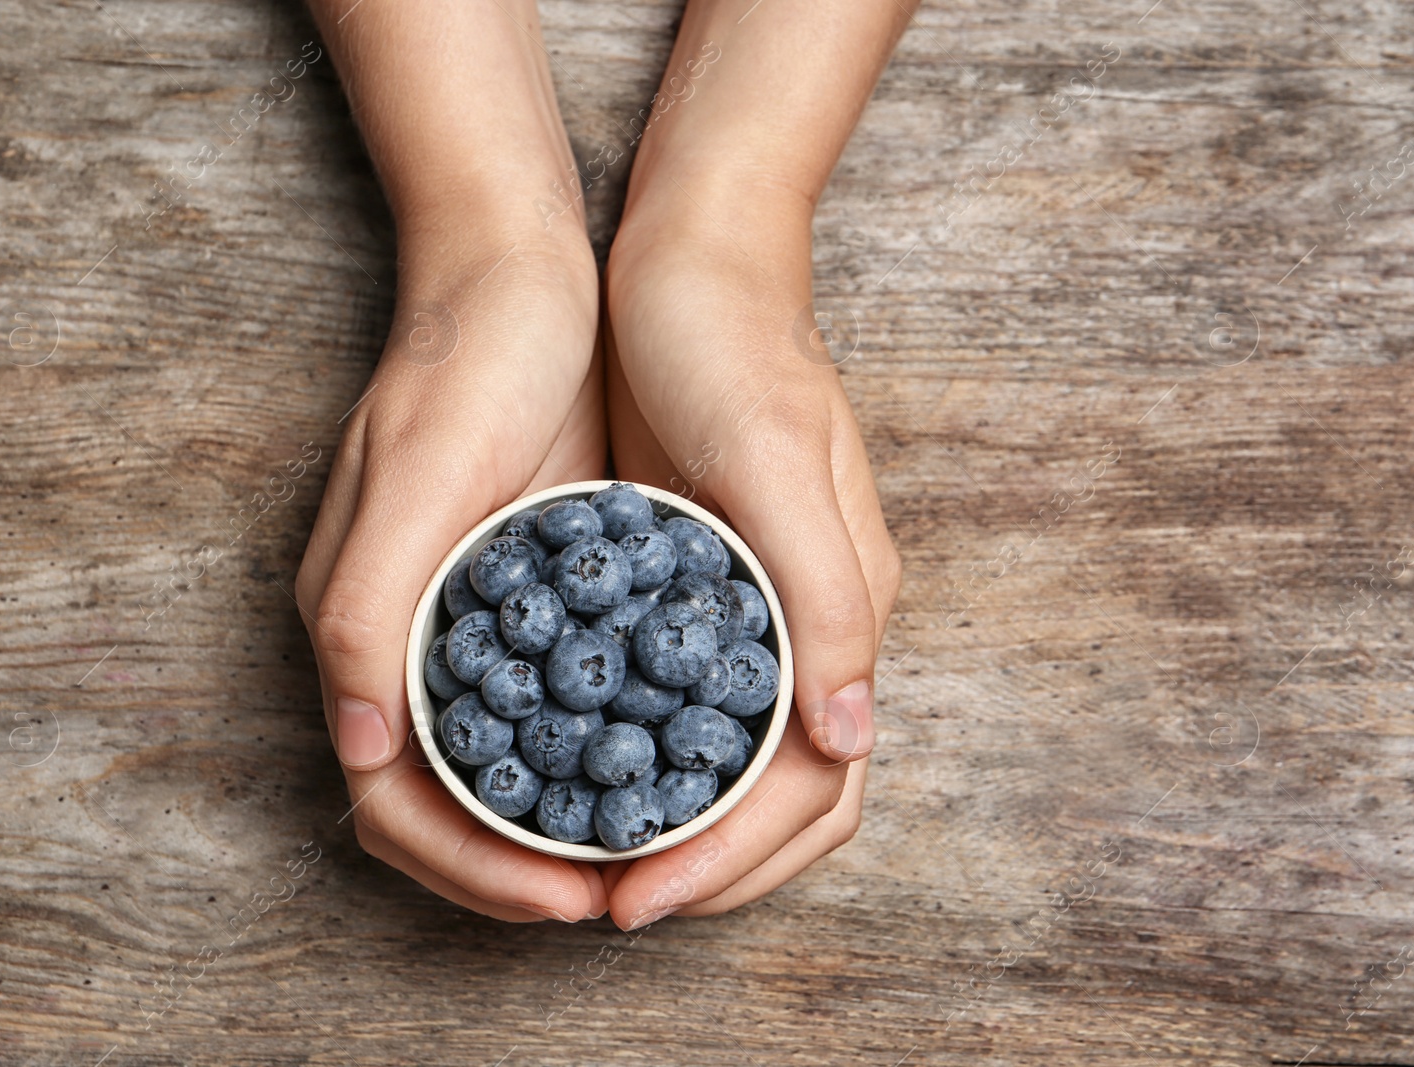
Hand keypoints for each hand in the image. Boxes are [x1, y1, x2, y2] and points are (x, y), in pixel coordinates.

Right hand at [295, 236, 610, 922]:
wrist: (520, 273)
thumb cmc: (462, 363)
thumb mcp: (415, 478)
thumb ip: (371, 612)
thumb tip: (360, 750)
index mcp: (365, 627)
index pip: (399, 803)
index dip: (477, 870)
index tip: (573, 900)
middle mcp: (412, 638)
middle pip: (450, 805)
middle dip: (525, 869)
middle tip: (624, 895)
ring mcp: (472, 617)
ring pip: (507, 765)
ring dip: (564, 822)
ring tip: (649, 850)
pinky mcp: (529, 588)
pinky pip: (556, 700)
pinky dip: (597, 751)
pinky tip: (665, 758)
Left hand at [598, 198, 900, 928]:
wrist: (692, 257)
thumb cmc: (733, 342)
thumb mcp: (775, 458)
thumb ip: (824, 595)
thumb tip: (848, 738)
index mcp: (841, 607)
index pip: (815, 787)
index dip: (735, 860)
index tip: (639, 896)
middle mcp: (805, 624)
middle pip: (779, 797)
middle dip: (703, 866)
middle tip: (602, 902)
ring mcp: (750, 608)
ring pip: (726, 761)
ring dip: (669, 825)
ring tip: (581, 858)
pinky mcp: (693, 582)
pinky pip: (673, 699)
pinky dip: (631, 754)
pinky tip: (565, 764)